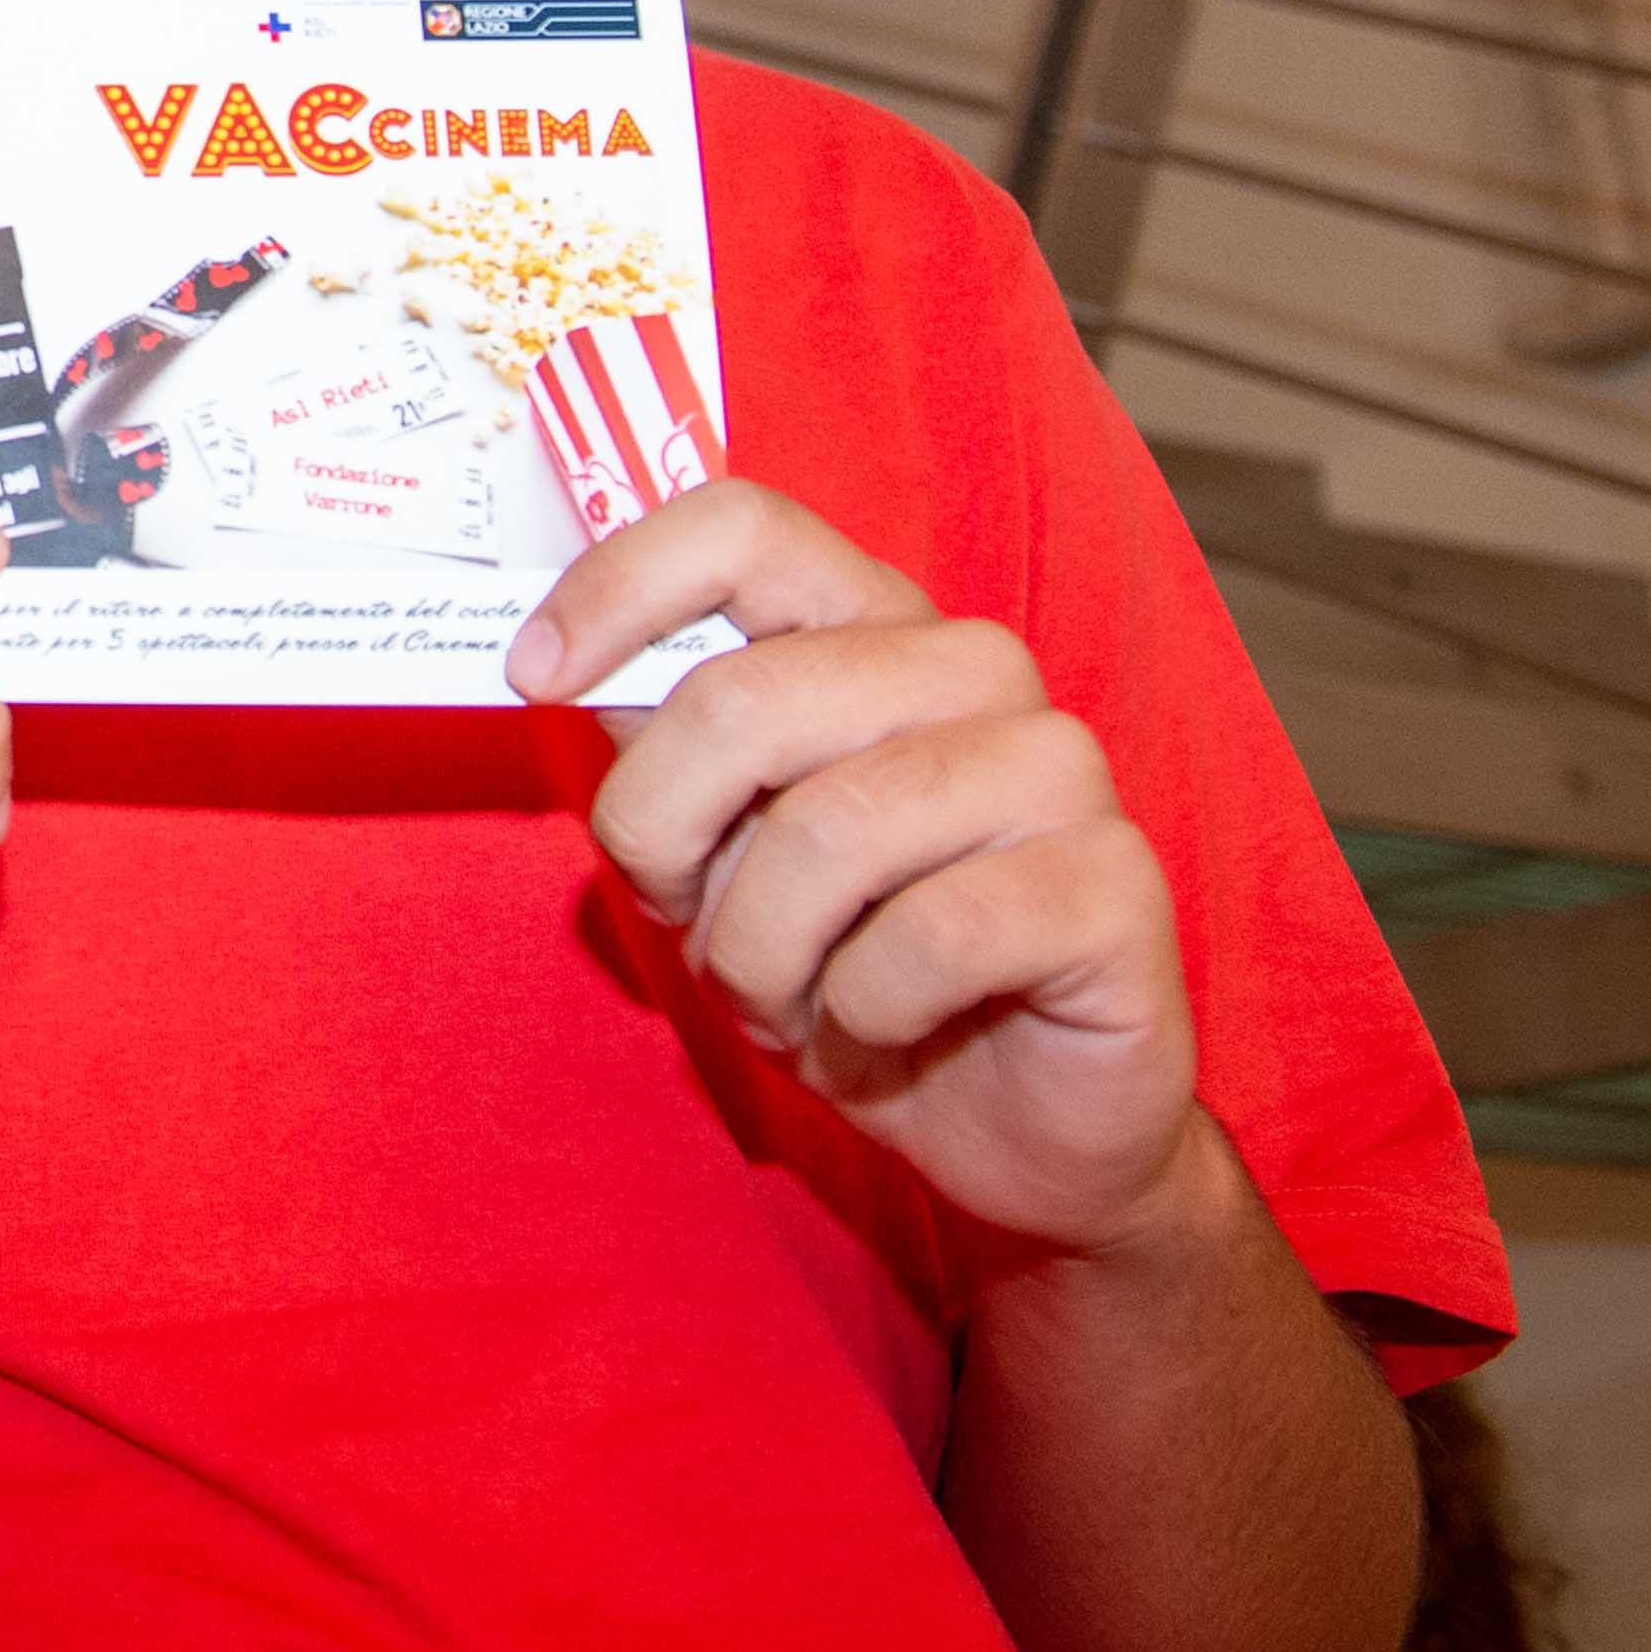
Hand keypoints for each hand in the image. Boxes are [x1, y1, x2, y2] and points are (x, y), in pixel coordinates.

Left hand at [508, 482, 1200, 1253]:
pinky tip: (889, 1021)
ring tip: (794, 994)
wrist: (1016, 1125)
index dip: (620, 585)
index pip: (745, 526)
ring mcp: (1059, 764)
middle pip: (749, 696)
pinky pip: (930, 937)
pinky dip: (866, 1007)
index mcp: (872, 626)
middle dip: (670, 838)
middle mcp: (973, 666)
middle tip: (694, 923)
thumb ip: (660, 743)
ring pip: (829, 830)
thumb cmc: (852, 967)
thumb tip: (549, 656)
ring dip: (764, 949)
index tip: (534, 676)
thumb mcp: (718, 848)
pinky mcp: (1116, 882)